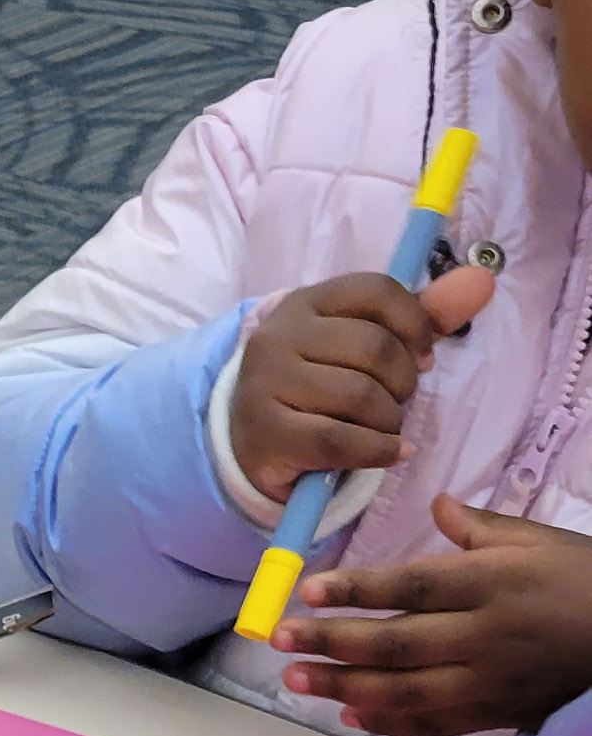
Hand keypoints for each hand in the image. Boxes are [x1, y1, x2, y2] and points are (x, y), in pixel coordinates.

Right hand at [229, 266, 494, 503]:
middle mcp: (277, 338)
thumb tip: (481, 281)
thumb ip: (421, 315)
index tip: (423, 357)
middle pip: (372, 349)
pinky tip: (389, 453)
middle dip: (403, 382)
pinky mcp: (265, 434)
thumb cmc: (318, 384)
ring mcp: (264, 386)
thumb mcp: (362, 342)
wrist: (253, 440)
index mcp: (304, 303)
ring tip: (385, 429)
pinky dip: (377, 451)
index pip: (377, 292)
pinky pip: (339, 440)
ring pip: (358, 397)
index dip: (416, 324)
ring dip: (389, 421)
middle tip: (398, 401)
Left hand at [273, 494, 591, 735]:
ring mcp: (488, 679)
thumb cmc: (586, 582)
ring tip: (295, 678)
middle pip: (396, 642)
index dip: (357, 589)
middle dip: (331, 641)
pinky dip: (388, 722)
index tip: (308, 590)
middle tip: (278, 639)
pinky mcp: (494, 713)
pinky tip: (350, 715)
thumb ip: (481, 529)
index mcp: (496, 583)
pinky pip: (433, 723)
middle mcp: (487, 634)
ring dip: (343, 686)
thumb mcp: (541, 542)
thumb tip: (435, 504)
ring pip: (404, 689)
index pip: (413, 586)